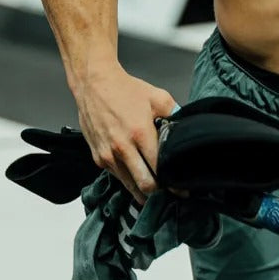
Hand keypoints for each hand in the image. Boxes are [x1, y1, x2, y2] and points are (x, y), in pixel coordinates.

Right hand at [73, 62, 177, 203]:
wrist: (93, 84)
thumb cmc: (124, 90)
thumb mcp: (157, 97)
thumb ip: (174, 114)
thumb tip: (185, 129)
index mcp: (140, 133)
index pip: (159, 167)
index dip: (172, 183)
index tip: (181, 190)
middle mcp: (122, 148)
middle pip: (144, 184)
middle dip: (159, 193)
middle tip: (169, 195)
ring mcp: (107, 155)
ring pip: (129, 185)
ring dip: (142, 191)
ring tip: (155, 192)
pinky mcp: (98, 158)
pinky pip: (117, 176)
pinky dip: (128, 180)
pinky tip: (137, 177)